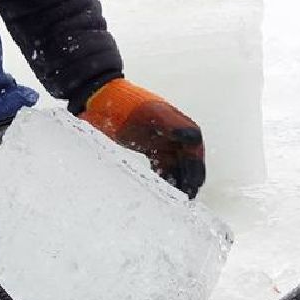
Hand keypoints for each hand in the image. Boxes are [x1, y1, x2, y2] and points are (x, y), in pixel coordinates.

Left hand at [78, 78, 205, 196]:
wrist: (104, 100)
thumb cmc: (129, 106)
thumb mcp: (152, 115)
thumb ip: (172, 125)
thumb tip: (193, 138)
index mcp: (180, 124)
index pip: (194, 149)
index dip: (196, 168)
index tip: (195, 185)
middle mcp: (175, 133)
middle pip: (187, 160)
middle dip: (188, 178)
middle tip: (186, 198)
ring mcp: (163, 141)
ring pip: (175, 165)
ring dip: (177, 180)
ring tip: (175, 198)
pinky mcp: (151, 147)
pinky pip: (162, 166)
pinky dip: (163, 177)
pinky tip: (161, 189)